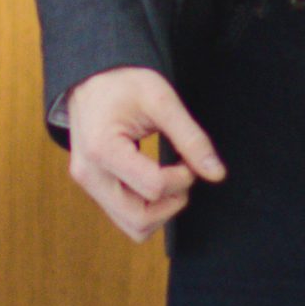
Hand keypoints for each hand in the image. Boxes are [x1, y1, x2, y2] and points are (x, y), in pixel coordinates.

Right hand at [64, 66, 225, 241]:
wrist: (89, 78)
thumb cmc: (122, 83)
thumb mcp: (161, 99)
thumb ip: (191, 137)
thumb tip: (216, 174)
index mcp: (102, 149)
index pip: (154, 187)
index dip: (183, 178)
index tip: (188, 159)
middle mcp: (89, 174)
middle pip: (140, 220)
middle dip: (172, 203)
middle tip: (182, 174)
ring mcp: (88, 184)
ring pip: (133, 226)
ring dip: (160, 211)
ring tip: (169, 179)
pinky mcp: (93, 187)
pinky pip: (124, 217)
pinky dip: (146, 208)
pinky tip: (154, 181)